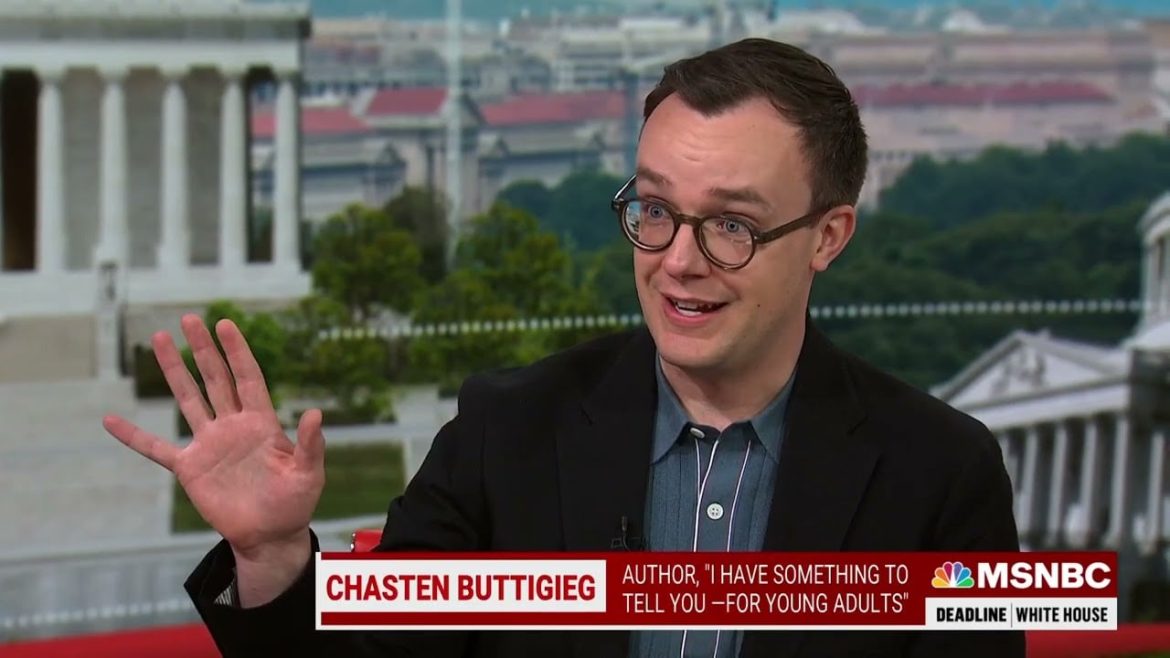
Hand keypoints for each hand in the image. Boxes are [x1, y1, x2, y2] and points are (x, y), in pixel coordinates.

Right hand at [103, 314, 324, 559]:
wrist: (269, 535)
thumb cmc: (295, 503)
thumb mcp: (309, 474)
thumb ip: (311, 444)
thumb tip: (316, 413)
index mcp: (262, 423)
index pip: (248, 378)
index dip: (237, 352)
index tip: (225, 323)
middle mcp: (233, 426)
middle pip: (215, 379)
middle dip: (203, 349)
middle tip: (189, 318)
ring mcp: (209, 444)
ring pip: (188, 399)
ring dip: (174, 370)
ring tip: (160, 339)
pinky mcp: (190, 468)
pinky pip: (156, 448)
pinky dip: (133, 435)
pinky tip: (110, 420)